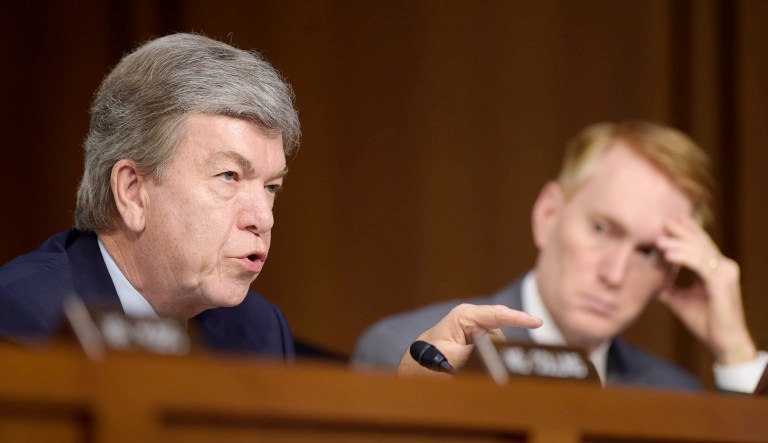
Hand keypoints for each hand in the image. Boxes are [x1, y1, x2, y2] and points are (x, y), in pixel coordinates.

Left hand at [397, 304, 541, 375]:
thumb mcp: (451, 357)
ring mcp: (477, 330)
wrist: (417, 366)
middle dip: (502, 352)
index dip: (519, 318)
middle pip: (501, 334)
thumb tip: (497, 356)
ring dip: (492, 360)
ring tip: (469, 369)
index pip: (498, 314)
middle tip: (484, 367)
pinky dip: (490, 362)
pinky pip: (492, 352)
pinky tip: (475, 368)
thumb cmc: (429, 358)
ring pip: (498, 347)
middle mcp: (474, 319)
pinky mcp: (478, 342)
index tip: (538, 322)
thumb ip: (475, 355)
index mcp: (465, 316)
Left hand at [657, 216, 755, 364]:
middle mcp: (724, 266)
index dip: (686, 232)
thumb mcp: (679, 299)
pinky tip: (667, 254)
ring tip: (658, 240)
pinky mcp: (722, 282)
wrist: (722, 342)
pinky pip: (700, 264)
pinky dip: (683, 257)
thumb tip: (649, 281)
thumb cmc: (705, 322)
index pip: (700, 244)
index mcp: (716, 268)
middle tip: (663, 220)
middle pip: (700, 242)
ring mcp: (726, 272)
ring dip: (677, 243)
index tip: (668, 222)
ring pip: (699, 251)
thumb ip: (667, 286)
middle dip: (681, 230)